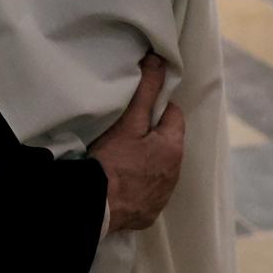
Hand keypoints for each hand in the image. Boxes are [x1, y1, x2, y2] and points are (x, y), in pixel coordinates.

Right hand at [87, 54, 185, 233]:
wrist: (96, 208)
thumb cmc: (113, 162)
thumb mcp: (129, 122)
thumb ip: (146, 91)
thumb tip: (158, 61)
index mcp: (173, 147)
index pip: (173, 114)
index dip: (155, 107)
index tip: (135, 110)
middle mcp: (175, 173)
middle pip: (166, 142)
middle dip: (151, 134)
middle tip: (124, 132)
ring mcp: (163, 195)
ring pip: (159, 166)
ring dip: (146, 160)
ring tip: (120, 157)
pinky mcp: (149, 212)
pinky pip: (148, 190)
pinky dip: (138, 183)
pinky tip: (120, 180)